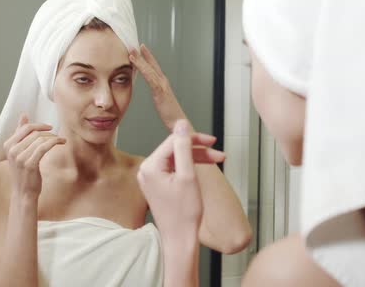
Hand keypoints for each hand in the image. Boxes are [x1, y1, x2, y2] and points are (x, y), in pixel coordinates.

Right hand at [3, 114, 65, 197]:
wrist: (23, 192)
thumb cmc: (23, 171)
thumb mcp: (19, 151)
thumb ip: (20, 133)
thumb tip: (23, 115)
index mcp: (8, 145)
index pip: (25, 128)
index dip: (39, 125)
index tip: (49, 127)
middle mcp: (12, 150)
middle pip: (34, 133)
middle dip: (48, 132)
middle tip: (56, 136)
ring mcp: (20, 157)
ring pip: (40, 139)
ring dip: (53, 138)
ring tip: (61, 140)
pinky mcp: (30, 164)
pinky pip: (44, 147)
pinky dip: (55, 142)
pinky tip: (61, 142)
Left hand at [129, 44, 186, 131]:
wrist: (180, 125)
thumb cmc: (172, 118)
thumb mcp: (164, 105)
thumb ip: (160, 98)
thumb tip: (158, 96)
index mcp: (163, 85)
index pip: (154, 69)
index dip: (148, 59)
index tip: (140, 50)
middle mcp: (164, 82)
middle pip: (152, 65)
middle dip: (143, 55)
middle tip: (133, 45)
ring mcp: (163, 85)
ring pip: (149, 68)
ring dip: (140, 59)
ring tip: (131, 50)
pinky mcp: (160, 91)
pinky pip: (149, 77)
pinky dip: (142, 68)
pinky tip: (135, 62)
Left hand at [137, 120, 224, 240]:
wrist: (180, 239)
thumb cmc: (184, 213)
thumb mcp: (188, 175)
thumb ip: (184, 147)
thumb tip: (181, 125)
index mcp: (150, 166)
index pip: (173, 141)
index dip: (195, 139)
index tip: (213, 141)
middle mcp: (146, 170)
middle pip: (175, 149)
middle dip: (198, 150)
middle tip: (218, 154)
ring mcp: (150, 178)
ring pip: (176, 159)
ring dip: (195, 158)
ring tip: (216, 161)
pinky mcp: (156, 185)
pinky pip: (173, 169)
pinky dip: (188, 168)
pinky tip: (202, 170)